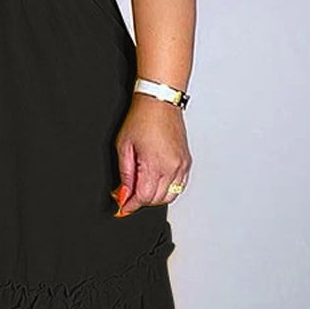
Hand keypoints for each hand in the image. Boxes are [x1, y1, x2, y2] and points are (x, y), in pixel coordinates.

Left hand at [112, 94, 191, 214]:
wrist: (160, 102)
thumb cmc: (142, 118)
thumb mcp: (124, 147)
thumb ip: (125, 175)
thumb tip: (123, 194)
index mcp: (155, 164)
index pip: (143, 197)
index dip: (130, 204)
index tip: (123, 206)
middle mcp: (172, 167)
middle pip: (156, 199)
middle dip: (140, 200)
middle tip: (127, 194)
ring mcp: (182, 165)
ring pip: (169, 196)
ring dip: (154, 196)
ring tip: (141, 187)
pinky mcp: (187, 162)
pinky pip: (179, 186)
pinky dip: (167, 189)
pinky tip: (156, 182)